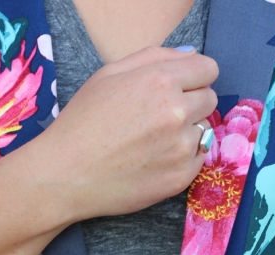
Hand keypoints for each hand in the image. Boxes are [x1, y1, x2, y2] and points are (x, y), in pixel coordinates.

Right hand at [0, 47, 216, 254]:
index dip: (194, 76)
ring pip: (203, 130)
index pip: (207, 69)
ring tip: (152, 141)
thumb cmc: (81, 121)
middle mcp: (177, 111)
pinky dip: (181, 158)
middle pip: (209, 99)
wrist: (65, 175)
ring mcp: (182, 147)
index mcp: (161, 80)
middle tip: (160, 116)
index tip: (182, 87)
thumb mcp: (108, 74)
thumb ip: (153, 58)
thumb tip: (189, 57)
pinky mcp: (181, 177)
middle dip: (191, 103)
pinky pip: (197, 159)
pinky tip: (153, 160)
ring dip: (186, 132)